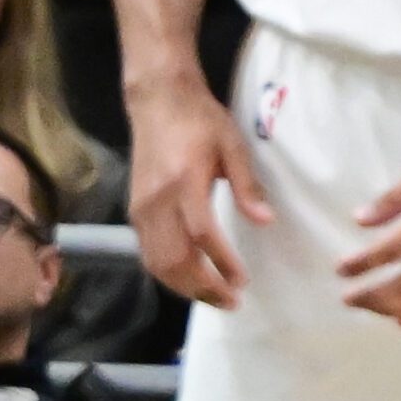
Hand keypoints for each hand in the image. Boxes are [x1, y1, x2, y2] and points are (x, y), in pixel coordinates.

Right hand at [126, 72, 272, 308]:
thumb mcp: (233, 145)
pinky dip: (167, 273)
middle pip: (173, 257)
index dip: (221, 262)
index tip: (242, 281)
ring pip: (156, 261)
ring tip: (213, 296)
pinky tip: (189, 278)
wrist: (158, 100)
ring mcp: (141, 206)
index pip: (201, 233)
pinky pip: (147, 252)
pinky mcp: (135, 209)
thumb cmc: (200, 120)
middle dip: (203, 287)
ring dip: (184, 286)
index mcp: (184, 179)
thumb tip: (265, 222)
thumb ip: (248, 185)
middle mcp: (157, 198)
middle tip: (231, 300)